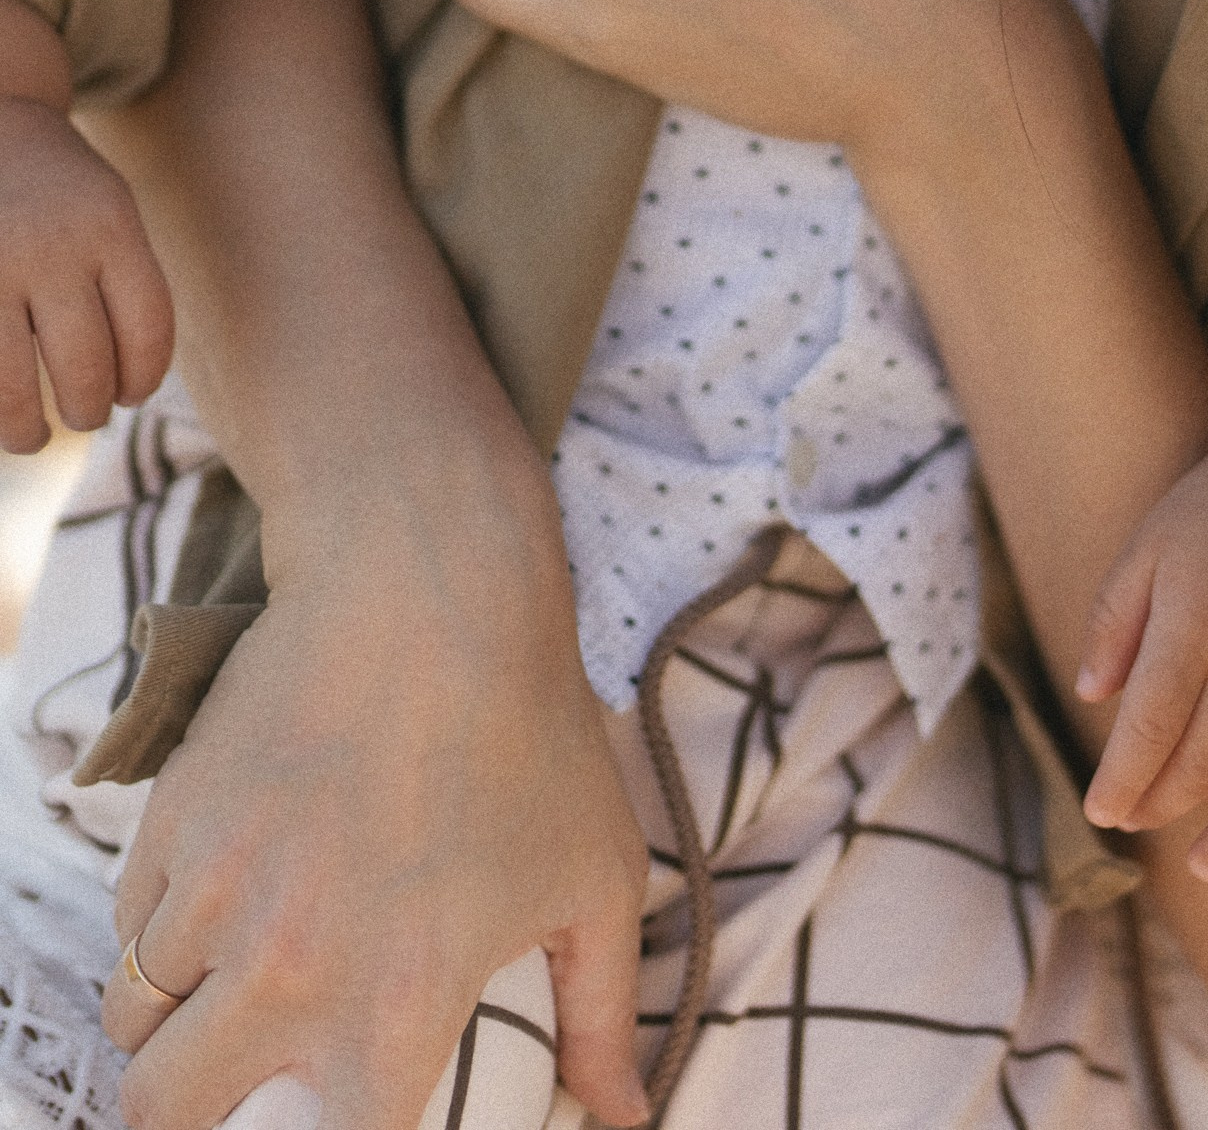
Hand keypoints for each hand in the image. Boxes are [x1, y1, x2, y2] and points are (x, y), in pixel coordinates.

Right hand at [0, 95, 172, 444]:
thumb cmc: (58, 192)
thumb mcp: (108, 213)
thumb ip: (122, 286)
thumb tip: (127, 391)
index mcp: (109, 225)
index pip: (147, 329)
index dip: (143, 378)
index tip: (132, 395)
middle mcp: (49, 247)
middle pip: (86, 367)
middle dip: (89, 409)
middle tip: (85, 415)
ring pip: (14, 386)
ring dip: (27, 429)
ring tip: (33, 435)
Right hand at [100, 506, 649, 1129]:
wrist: (432, 585)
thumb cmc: (532, 730)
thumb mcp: (596, 875)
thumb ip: (604, 1016)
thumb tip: (624, 1117)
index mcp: (394, 1007)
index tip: (328, 1117)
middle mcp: (287, 969)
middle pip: (167, 1114)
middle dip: (200, 1111)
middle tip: (242, 1079)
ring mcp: (214, 894)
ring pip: (135, 1023)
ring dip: (171, 1022)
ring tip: (227, 988)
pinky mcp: (171, 825)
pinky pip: (129, 926)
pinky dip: (158, 934)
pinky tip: (218, 900)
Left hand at [1075, 310, 1207, 884]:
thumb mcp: (1146, 547)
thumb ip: (1113, 623)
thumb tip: (1091, 697)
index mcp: (1195, 623)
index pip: (1150, 730)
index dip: (1121, 781)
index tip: (1099, 811)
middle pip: (1206, 764)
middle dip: (1164, 806)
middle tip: (1137, 825)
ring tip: (1207, 866)